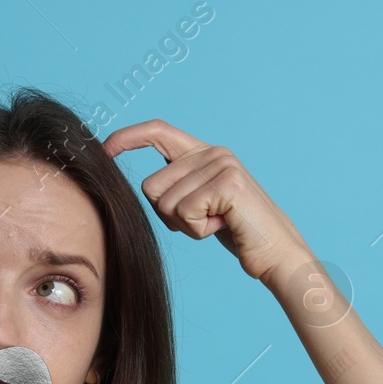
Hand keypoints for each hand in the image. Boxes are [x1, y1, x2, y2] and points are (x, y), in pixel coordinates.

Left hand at [102, 118, 313, 287]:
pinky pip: (184, 213)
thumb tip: (145, 186)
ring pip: (165, 203)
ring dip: (185, 226)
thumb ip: (178, 186)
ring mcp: (221, 164)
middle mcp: (212, 151)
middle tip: (202, 221)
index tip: (105, 149)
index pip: (158, 131)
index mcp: (204, 152)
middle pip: (151, 186)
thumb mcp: (201, 203)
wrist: (276, 252)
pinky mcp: (227, 183)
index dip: (128, 137)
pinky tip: (222, 226)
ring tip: (216, 223)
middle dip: (167, 216)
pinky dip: (198, 230)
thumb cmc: (236, 232)